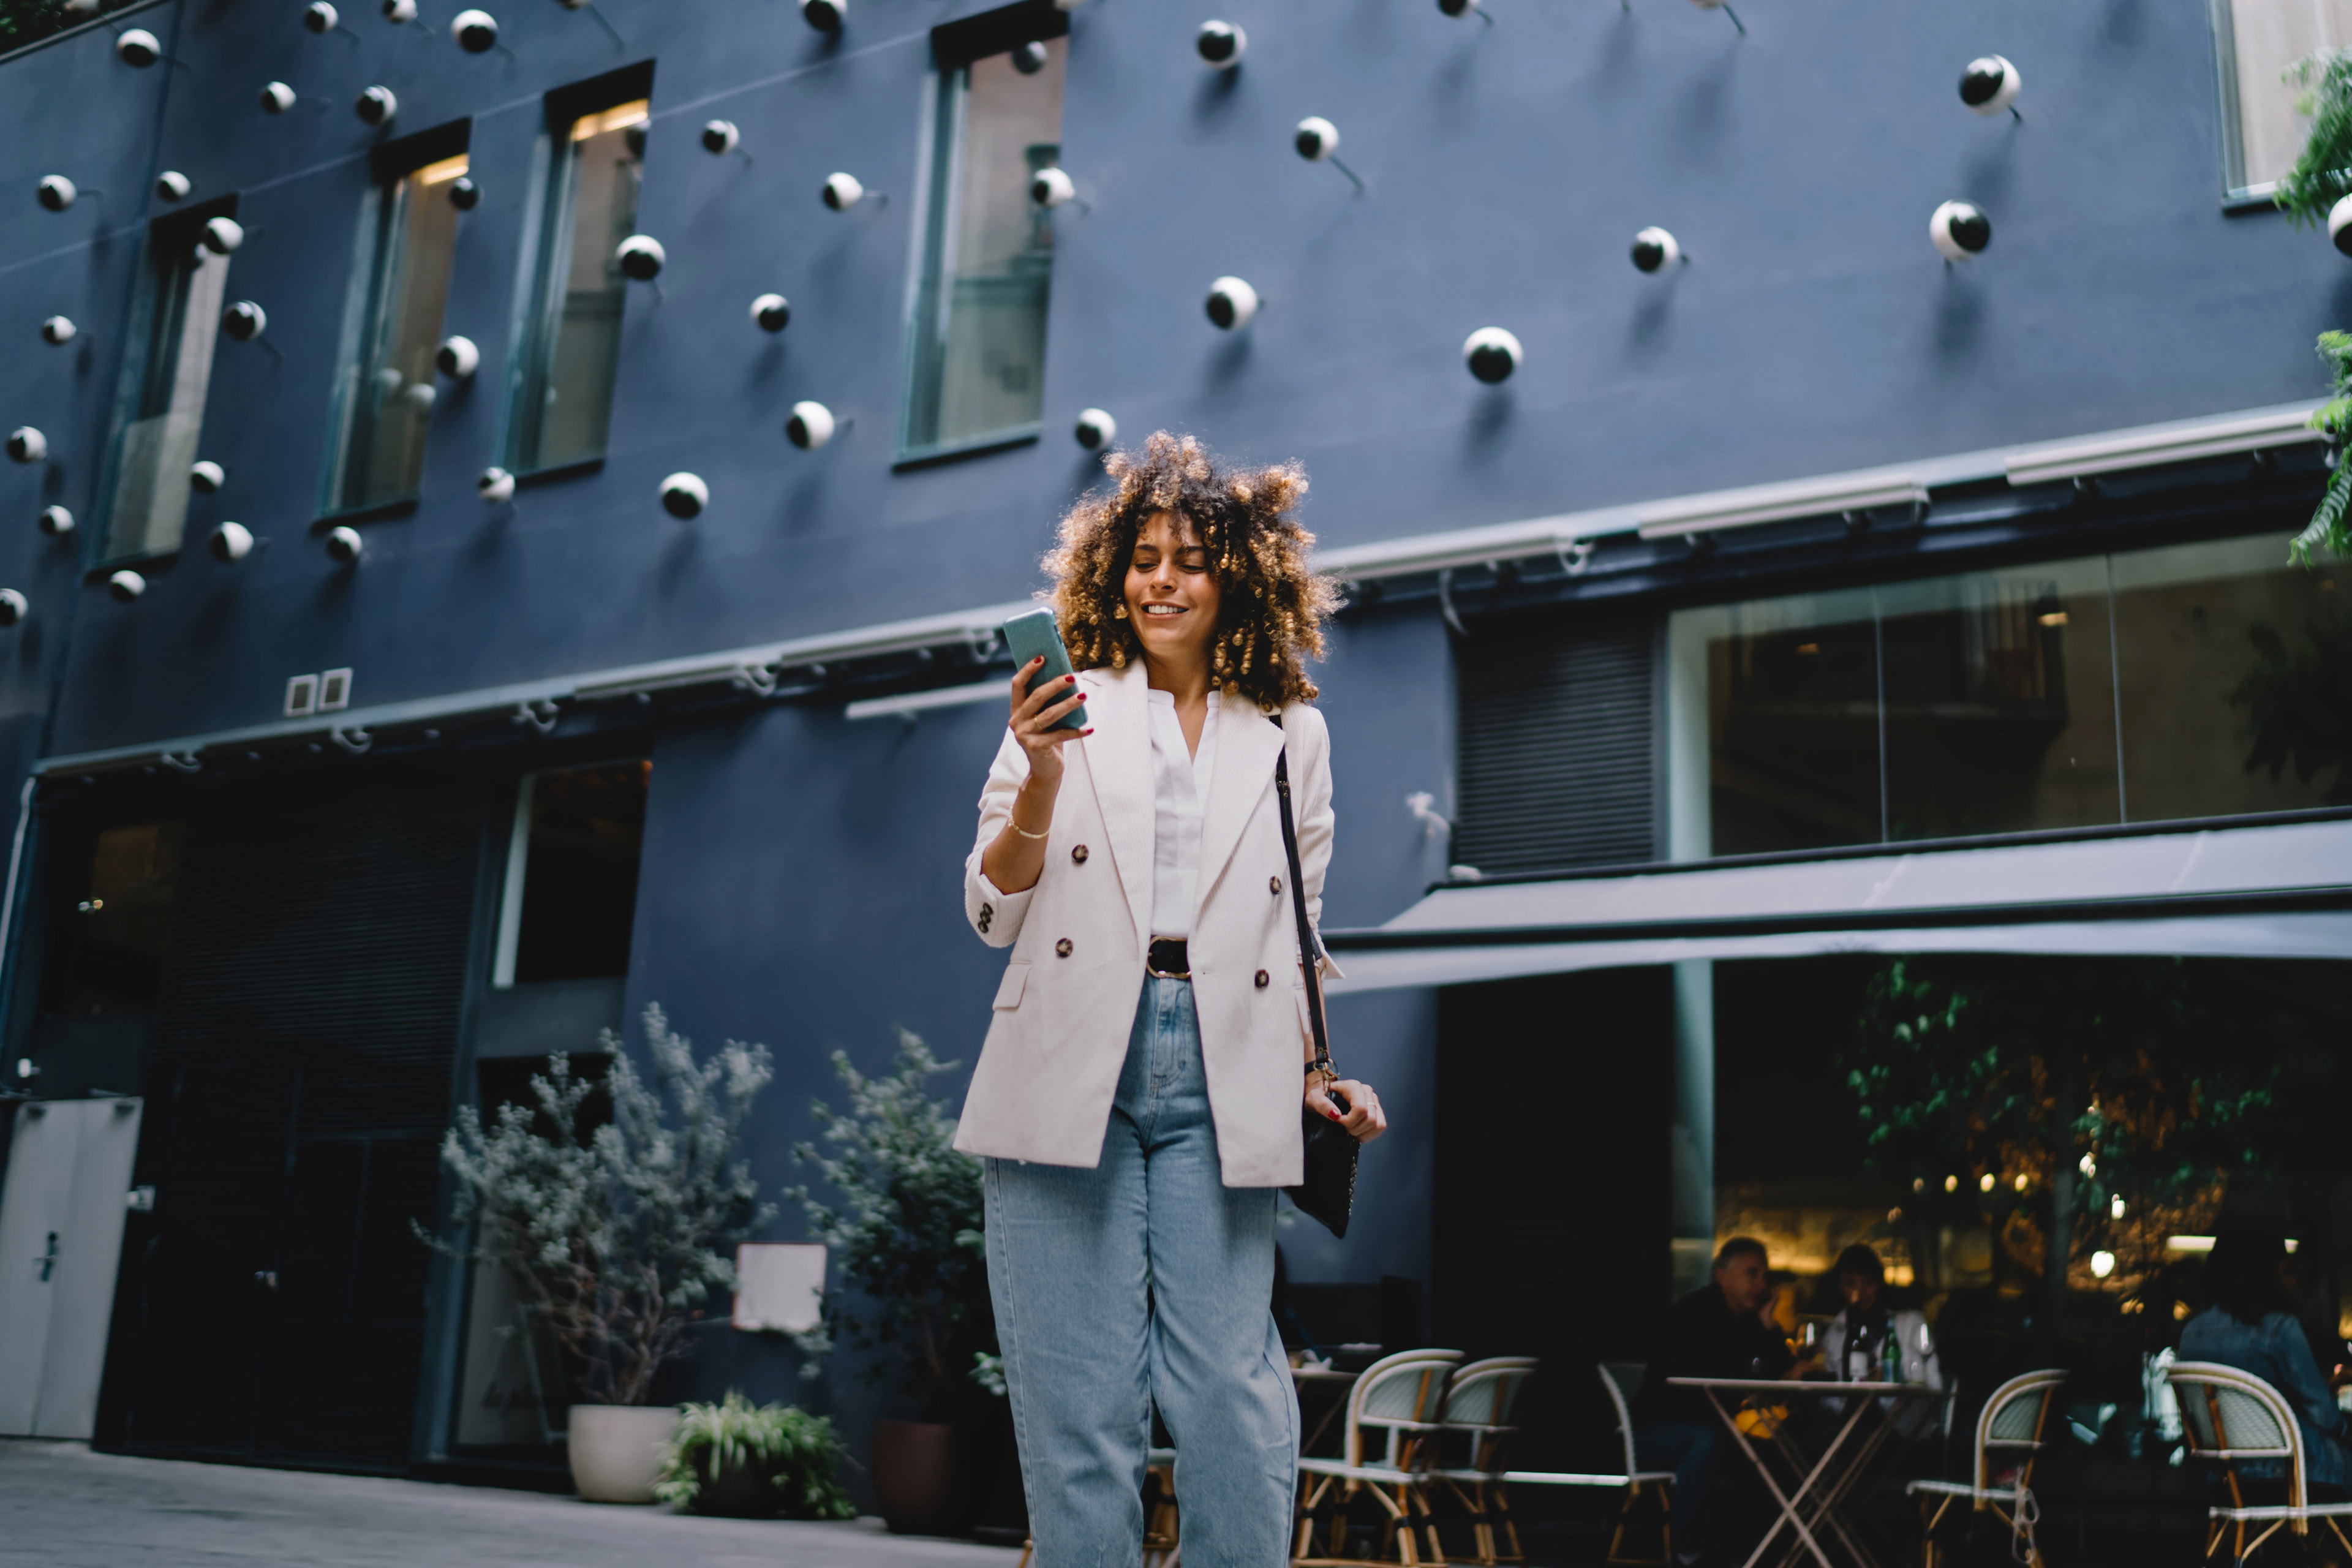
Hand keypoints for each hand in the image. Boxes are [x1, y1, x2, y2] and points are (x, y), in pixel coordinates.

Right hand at [1008, 657, 1090, 790]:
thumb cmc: (1048, 739)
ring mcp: (1024, 735)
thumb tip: (1068, 679)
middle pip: (1036, 696)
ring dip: (1069, 704)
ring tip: (1084, 697)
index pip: (1018, 684)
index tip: (1043, 657)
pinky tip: (1090, 729)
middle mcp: (1016, 721)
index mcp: (1016, 710)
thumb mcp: (1044, 719)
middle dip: (1055, 685)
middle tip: (1072, 677)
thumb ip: (1048, 703)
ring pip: (1049, 714)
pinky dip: (1077, 732)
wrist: (1044, 770)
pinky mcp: (1036, 747)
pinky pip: (1060, 735)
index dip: (1029, 669)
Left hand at [1305, 1074, 1385, 1142]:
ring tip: (1350, 1131)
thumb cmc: (1318, 1096)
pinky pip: (1381, 1127)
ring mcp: (1374, 1101)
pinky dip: (1369, 1134)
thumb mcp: (1314, 1099)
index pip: (1360, 1109)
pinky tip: (1358, 1132)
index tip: (1338, 1121)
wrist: (1323, 1096)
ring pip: (1378, 1124)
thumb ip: (1322, 1105)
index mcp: (1353, 1086)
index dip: (1350, 1121)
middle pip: (1370, 1118)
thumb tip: (1336, 1114)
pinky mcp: (1377, 1111)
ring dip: (1363, 1133)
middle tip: (1343, 1128)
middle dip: (1355, 1129)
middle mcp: (1367, 1092)